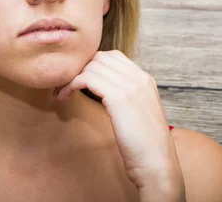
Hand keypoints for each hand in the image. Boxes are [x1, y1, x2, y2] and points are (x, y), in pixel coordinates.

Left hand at [54, 50, 184, 197]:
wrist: (157, 164)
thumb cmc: (145, 146)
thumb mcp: (139, 113)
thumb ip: (126, 97)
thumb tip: (103, 89)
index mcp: (145, 80)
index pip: (113, 56)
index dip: (92, 65)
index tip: (80, 80)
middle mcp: (139, 78)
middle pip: (100, 57)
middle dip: (81, 68)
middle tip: (68, 85)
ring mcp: (131, 86)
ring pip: (92, 66)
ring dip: (73, 77)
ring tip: (63, 92)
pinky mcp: (119, 98)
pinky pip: (87, 78)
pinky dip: (72, 84)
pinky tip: (66, 97)